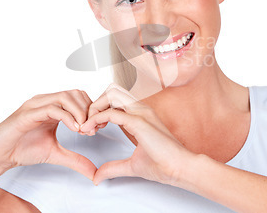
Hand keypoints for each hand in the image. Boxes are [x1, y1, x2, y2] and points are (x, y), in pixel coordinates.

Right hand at [0, 89, 96, 179]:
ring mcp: (36, 105)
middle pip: (76, 94)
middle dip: (88, 111)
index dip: (92, 110)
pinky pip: (52, 108)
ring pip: (66, 97)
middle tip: (93, 129)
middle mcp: (45, 101)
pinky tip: (75, 130)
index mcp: (52, 106)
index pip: (79, 97)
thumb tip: (94, 171)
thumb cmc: (21, 149)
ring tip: (84, 130)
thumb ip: (75, 159)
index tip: (99, 127)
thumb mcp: (55, 154)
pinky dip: (67, 117)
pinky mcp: (27, 113)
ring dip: (80, 113)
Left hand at [80, 83, 195, 185]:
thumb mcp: (131, 165)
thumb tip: (98, 176)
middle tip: (87, 125)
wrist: (179, 169)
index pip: (115, 100)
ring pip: (110, 94)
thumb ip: (113, 167)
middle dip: (95, 105)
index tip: (90, 129)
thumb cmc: (163, 164)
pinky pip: (111, 112)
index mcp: (141, 115)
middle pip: (111, 91)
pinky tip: (90, 129)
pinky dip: (96, 118)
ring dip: (95, 108)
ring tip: (88, 125)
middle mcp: (141, 109)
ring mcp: (141, 113)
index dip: (99, 111)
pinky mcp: (139, 121)